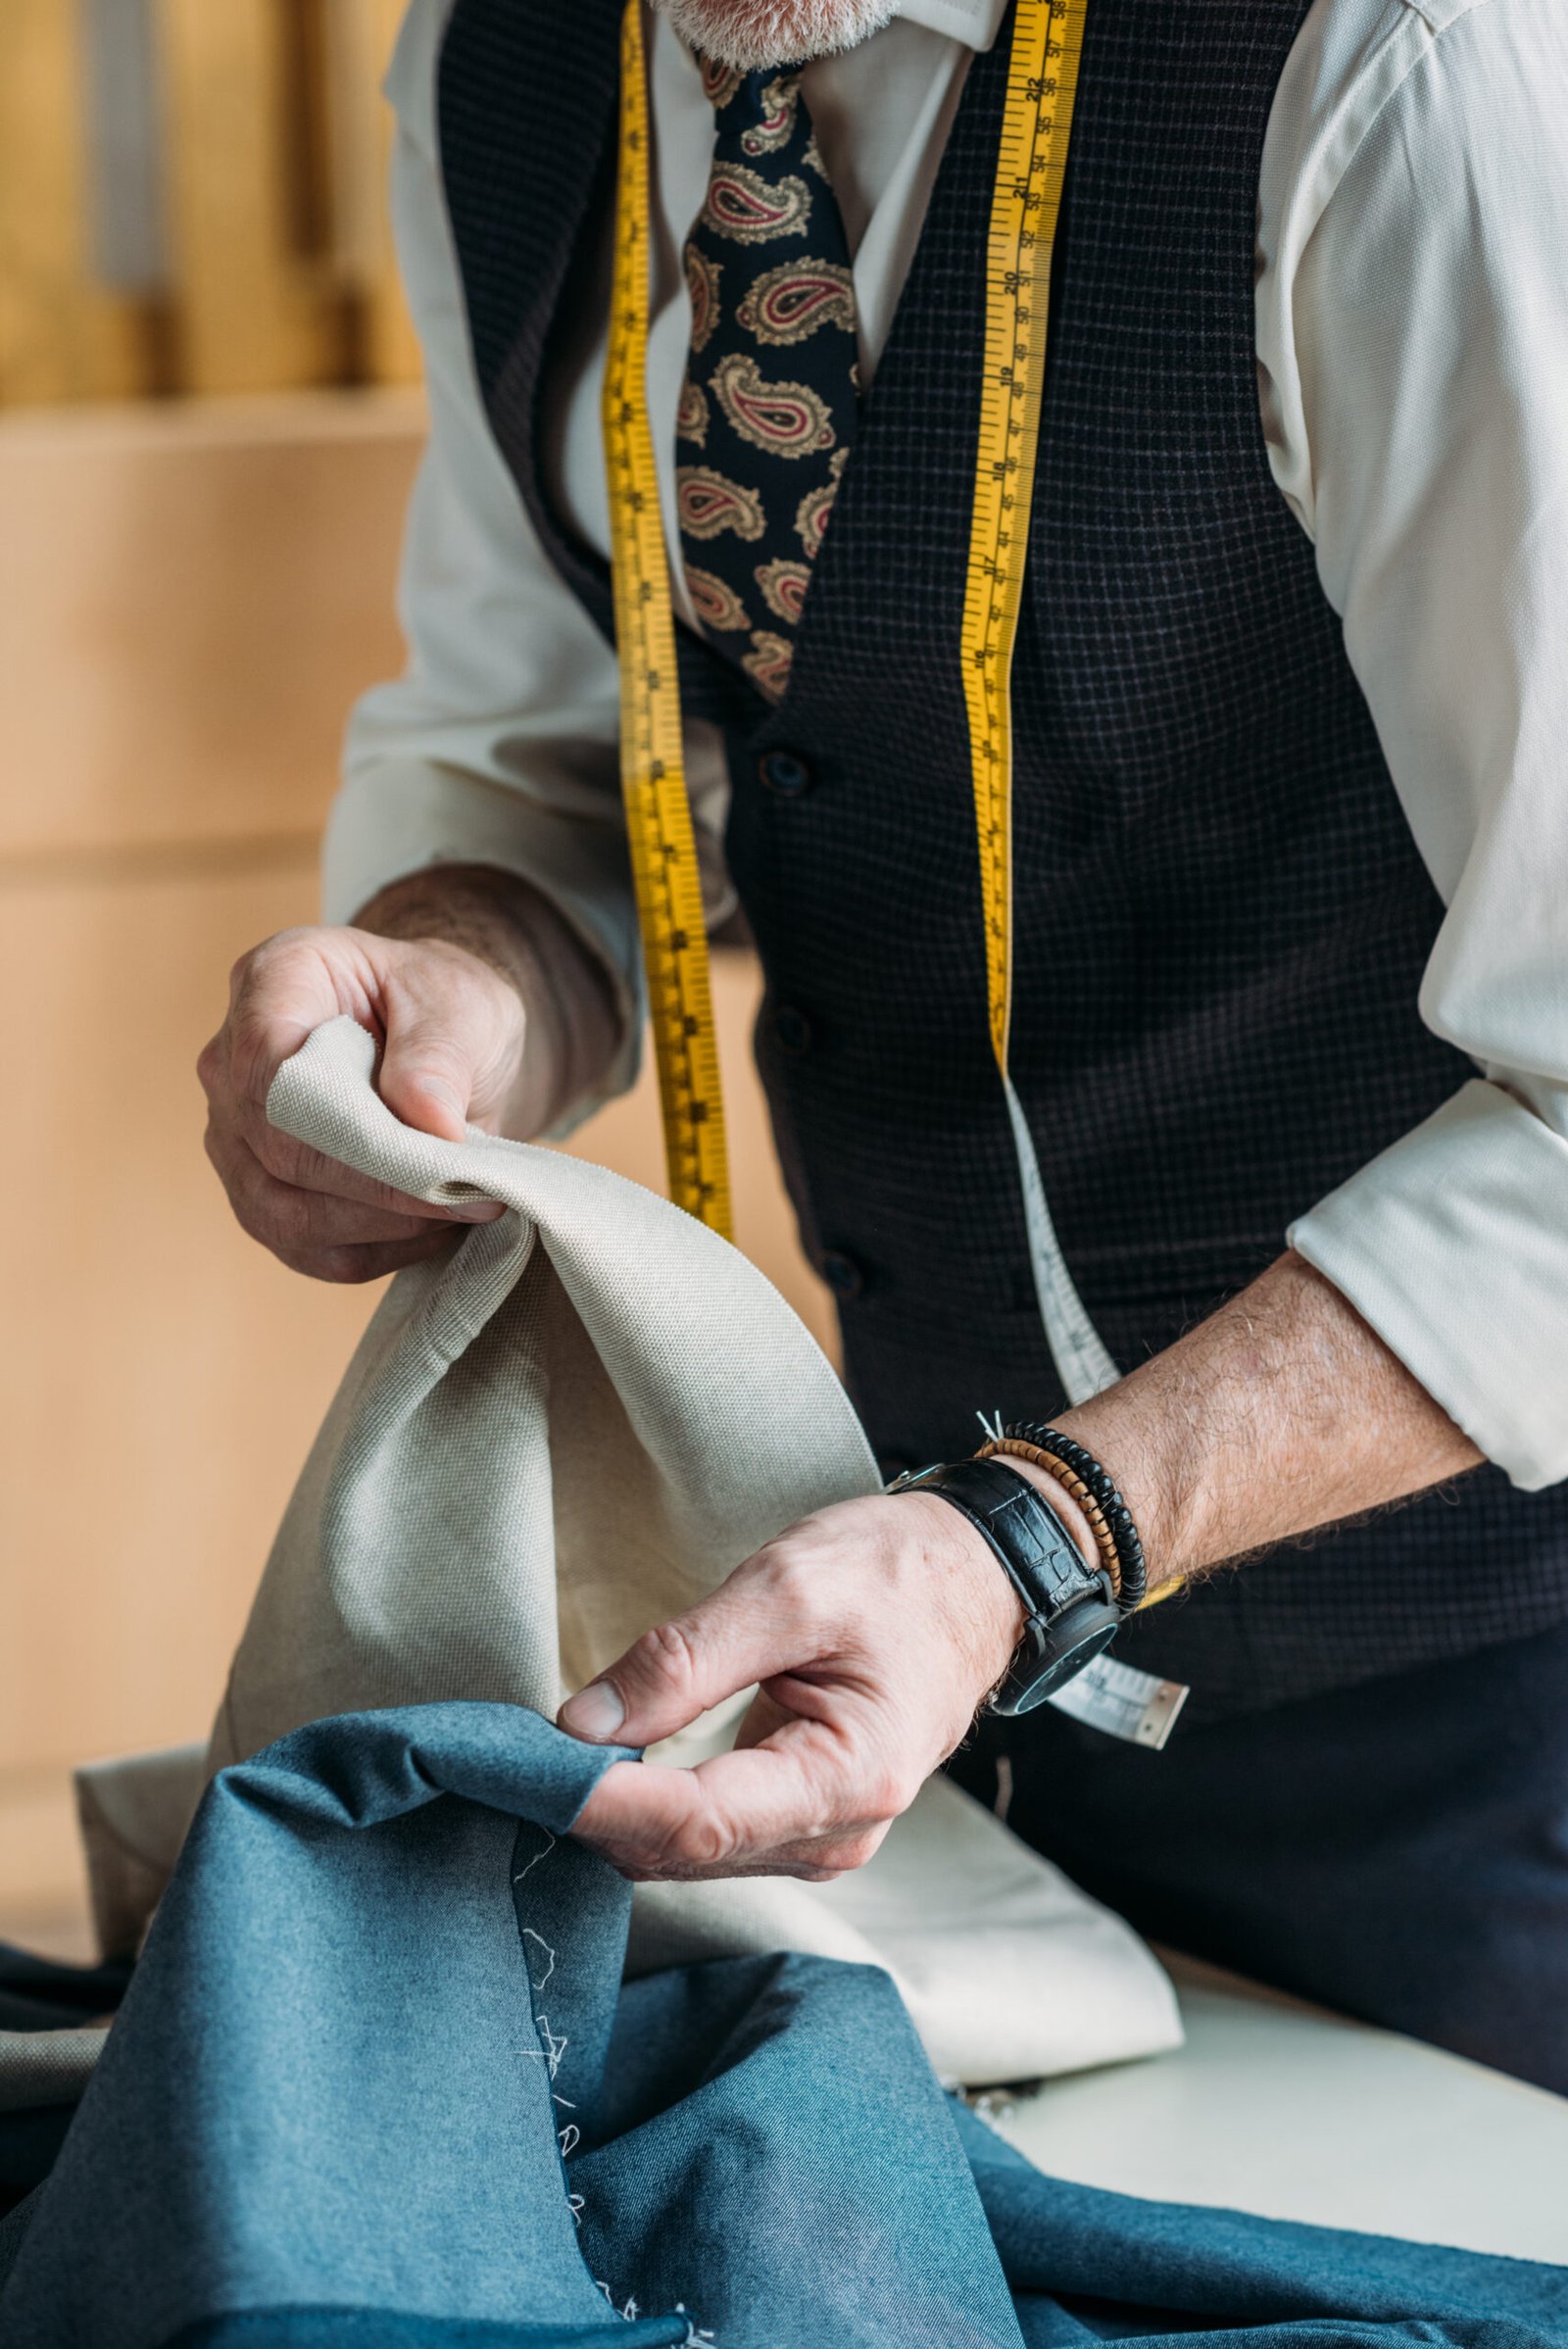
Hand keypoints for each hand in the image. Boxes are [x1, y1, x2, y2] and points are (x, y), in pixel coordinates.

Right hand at [198, 921, 522, 1282]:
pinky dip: (380, 1248)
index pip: (274, 1071)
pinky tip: (433, 1226)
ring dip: (384, 1225)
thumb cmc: (443, 1007)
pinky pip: (309, 1249)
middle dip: (381, 1184)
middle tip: (470, 1193)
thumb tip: (429, 1124)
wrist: (443, 1042)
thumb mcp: (463, 1004)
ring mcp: (237, 1138)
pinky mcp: (262, 1199)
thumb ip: (440, 1058)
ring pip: (287, 1214)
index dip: (350, 1126)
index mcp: (274, 983)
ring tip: (461, 1207)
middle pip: (280, 1151)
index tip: (439, 1153)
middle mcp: (231, 1064)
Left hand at [558, 1489, 1030, 1882]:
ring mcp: (820, 1838)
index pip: (695, 1822)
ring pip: (685, 1854)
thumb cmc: (900, 1573)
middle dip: (593, 1806)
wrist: (978, 1580)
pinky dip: (647, 1805)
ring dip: (614, 1809)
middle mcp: (837, 1834)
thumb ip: (685, 1658)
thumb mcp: (790, 1585)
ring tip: (552, 1747)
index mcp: (849, 1778)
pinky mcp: (799, 1822)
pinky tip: (608, 1762)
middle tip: (512, 1745)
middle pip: (682, 1850)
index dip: (600, 1802)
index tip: (525, 1765)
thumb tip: (584, 1725)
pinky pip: (705, 1835)